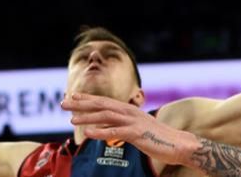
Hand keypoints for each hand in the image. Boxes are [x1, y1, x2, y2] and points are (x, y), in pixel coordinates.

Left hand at [62, 93, 196, 166]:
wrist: (177, 143)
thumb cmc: (157, 138)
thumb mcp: (138, 128)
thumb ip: (124, 126)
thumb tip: (111, 128)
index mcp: (129, 110)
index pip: (104, 101)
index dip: (87, 99)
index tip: (71, 97)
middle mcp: (130, 112)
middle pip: (102, 105)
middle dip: (81, 103)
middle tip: (63, 103)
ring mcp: (133, 122)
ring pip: (106, 117)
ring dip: (88, 116)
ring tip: (72, 119)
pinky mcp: (137, 134)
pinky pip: (116, 132)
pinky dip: (101, 132)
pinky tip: (89, 133)